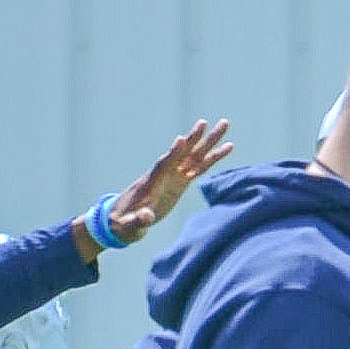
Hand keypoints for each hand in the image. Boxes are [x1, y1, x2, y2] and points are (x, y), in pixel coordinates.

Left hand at [93, 122, 237, 247]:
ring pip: (194, 156)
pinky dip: (212, 158)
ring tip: (224, 125)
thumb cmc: (124, 223)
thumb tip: (146, 217)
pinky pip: (199, 168)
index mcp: (151, 182)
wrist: (122, 221)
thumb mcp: (129, 225)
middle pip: (181, 153)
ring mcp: (173, 176)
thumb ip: (138, 221)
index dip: (172, 154)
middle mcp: (163, 174)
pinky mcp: (180, 182)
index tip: (181, 139)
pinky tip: (227, 148)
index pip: (163, 165)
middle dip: (193, 139)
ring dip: (208, 142)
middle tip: (205, 123)